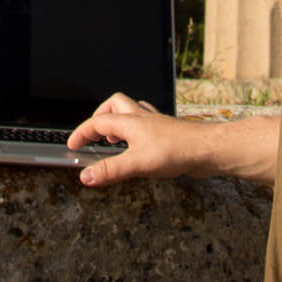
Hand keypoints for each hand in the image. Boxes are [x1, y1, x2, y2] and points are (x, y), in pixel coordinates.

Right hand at [68, 93, 279, 186]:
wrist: (208, 149)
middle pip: (115, 105)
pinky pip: (146, 124)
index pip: (98, 122)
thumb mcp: (138, 163)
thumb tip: (86, 176)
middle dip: (100, 116)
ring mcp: (155, 124)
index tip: (73, 145)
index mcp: (130, 122)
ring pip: (132, 112)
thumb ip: (111, 170)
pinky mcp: (166, 133)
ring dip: (119, 122)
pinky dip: (137, 130)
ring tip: (114, 140)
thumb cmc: (178, 151)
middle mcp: (142, 118)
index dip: (82, 133)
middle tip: (94, 134)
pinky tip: (140, 145)